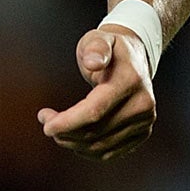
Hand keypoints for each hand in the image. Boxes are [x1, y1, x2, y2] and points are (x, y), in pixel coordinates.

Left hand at [38, 26, 155, 160]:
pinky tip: (73, 138)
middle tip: (45, 120)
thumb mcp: (99, 38)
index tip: (46, 125)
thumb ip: (95, 47)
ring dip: (72, 142)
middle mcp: (142, 105)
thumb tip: (93, 62)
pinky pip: (110, 151)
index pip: (95, 110)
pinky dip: (87, 150)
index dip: (68, 121)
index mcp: (130, 81)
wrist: (136, 58)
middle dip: (65, 131)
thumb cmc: (110, 48)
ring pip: (101, 145)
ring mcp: (144, 121)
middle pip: (96, 131)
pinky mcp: (142, 132)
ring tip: (56, 129)